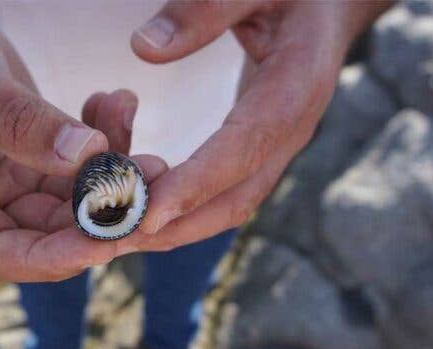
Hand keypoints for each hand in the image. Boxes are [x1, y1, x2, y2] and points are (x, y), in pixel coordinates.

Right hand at [0, 2, 162, 280]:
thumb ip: (23, 126)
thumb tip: (87, 155)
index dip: (52, 258)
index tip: (105, 242)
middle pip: (48, 237)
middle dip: (102, 218)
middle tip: (153, 190)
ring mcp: (10, 185)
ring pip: (75, 204)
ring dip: (115, 179)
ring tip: (154, 153)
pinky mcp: (35, 161)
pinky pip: (81, 168)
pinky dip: (106, 143)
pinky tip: (116, 104)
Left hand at [119, 0, 390, 251]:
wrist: (324, 4)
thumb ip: (206, 9)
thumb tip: (144, 49)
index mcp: (296, 87)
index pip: (245, 148)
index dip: (196, 184)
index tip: (148, 211)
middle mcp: (289, 130)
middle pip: (235, 198)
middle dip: (174, 225)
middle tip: (111, 241)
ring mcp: (273, 147)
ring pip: (225, 206)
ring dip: (169, 228)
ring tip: (108, 238)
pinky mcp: (253, 152)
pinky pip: (218, 194)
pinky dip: (174, 210)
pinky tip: (128, 213)